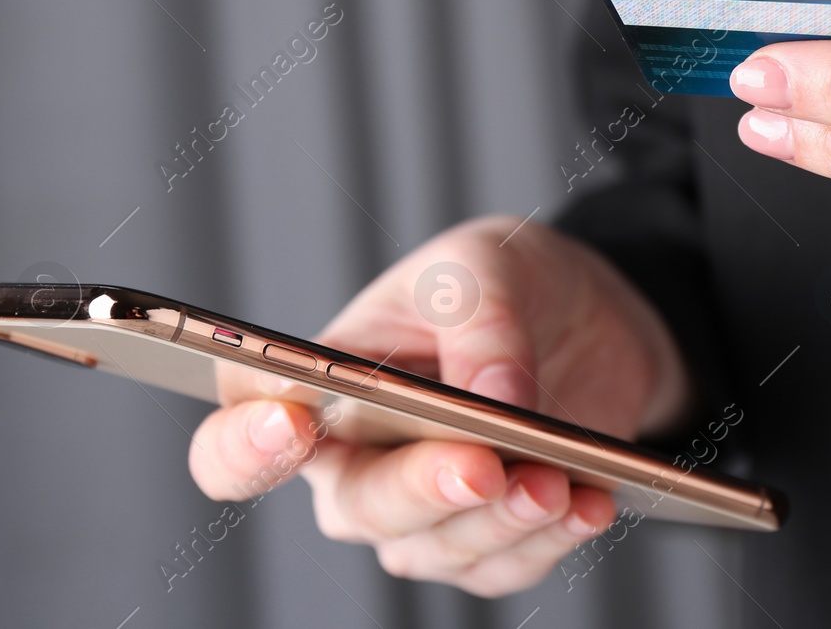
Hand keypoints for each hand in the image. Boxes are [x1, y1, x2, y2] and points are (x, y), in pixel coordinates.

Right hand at [188, 215, 689, 595]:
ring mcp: (416, 511)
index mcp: (320, 385)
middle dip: (422, 488)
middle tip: (482, 464)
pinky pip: (501, 565)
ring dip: (502, 519)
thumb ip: (481, 322)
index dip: (245, 444)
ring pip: (435, 547)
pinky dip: (550, 537)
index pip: (240, 428)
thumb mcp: (485, 265)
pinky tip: (589, 500)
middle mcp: (354, 461)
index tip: (292, 424)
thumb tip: (493, 399)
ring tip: (560, 481)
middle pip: (357, 505)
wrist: (586, 318)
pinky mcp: (482, 539)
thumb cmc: (498, 284)